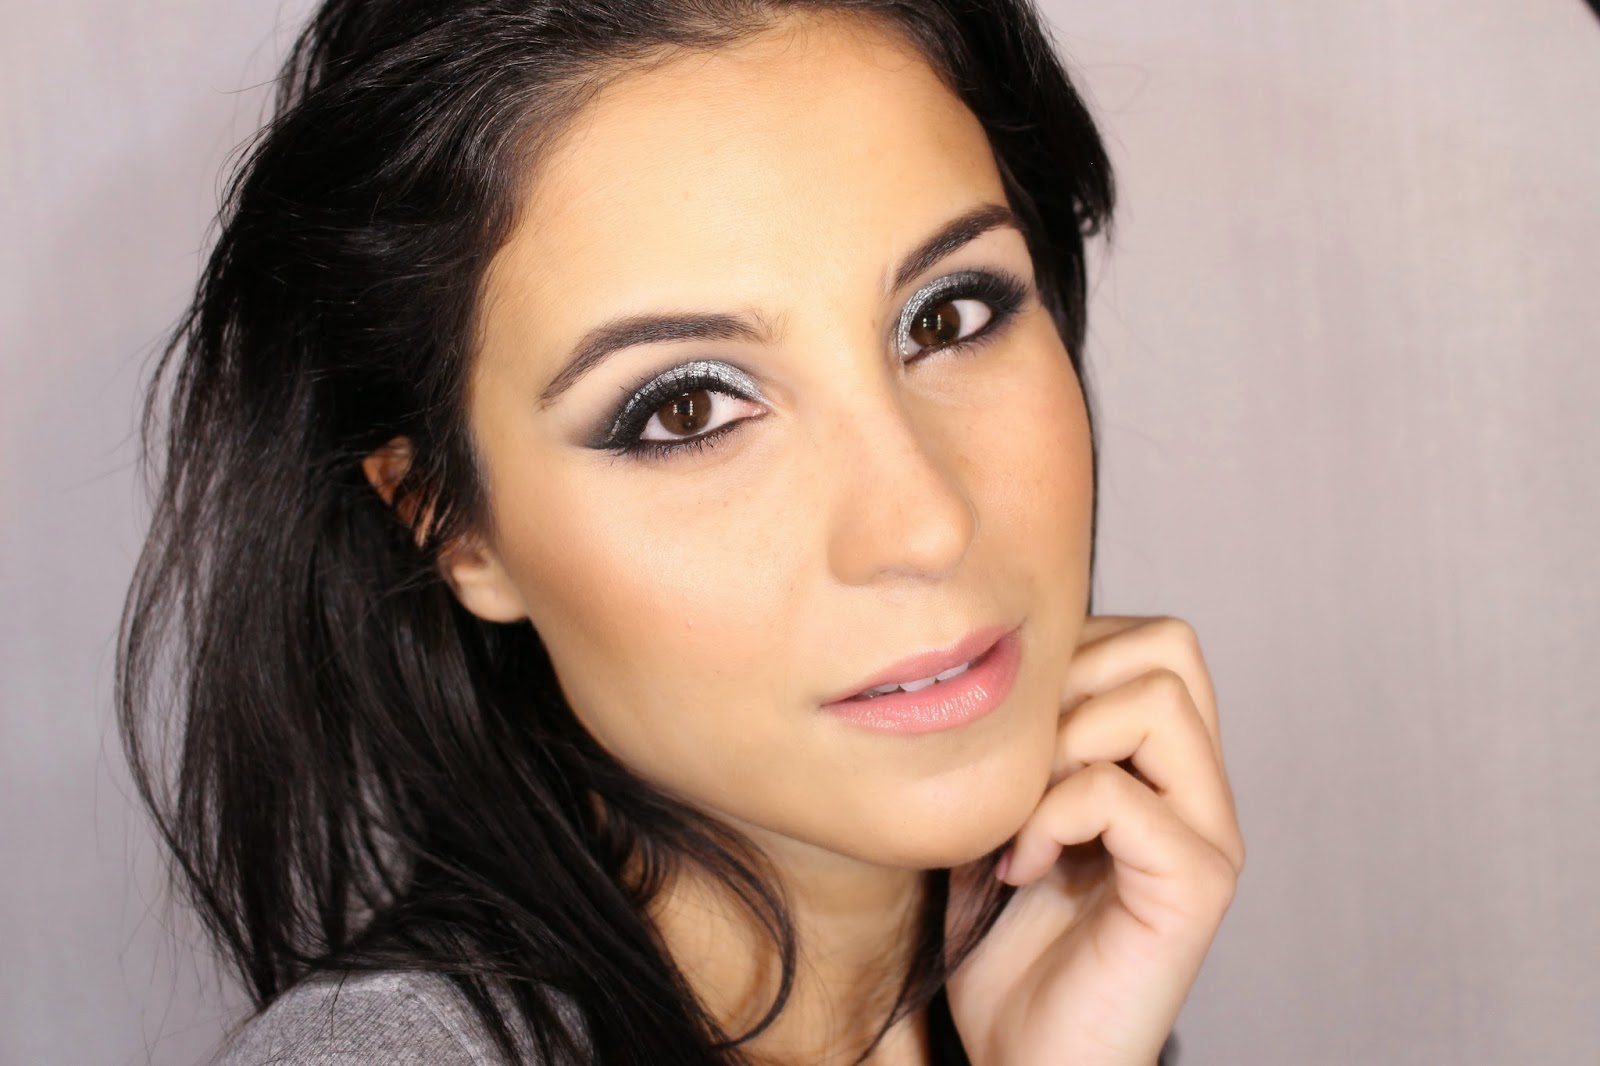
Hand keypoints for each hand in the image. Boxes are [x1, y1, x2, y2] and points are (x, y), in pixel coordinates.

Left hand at [945, 616, 1244, 1065]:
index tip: (1006, 738)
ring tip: (1020, 814)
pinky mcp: (1194, 885)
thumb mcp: (995, 814)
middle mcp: (1201, 791)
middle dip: (1068, 684)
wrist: (1025, 1059)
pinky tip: (1021, 868)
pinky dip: (1050, 816)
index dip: (1066, 658)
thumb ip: (1015, 740)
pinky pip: (1119, 793)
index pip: (1148, 639)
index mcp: (1163, 766)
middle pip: (1170, 647)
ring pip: (1159, 700)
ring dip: (1062, 743)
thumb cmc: (1004, 945)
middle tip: (1015, 766)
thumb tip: (984, 657)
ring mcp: (1208, 836)